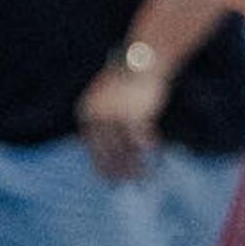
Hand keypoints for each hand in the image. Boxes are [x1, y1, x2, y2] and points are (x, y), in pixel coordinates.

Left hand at [78, 54, 168, 181]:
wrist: (142, 59)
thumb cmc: (126, 78)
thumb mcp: (105, 98)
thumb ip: (102, 120)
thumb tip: (99, 143)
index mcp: (87, 112)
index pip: (92, 148)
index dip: (100, 166)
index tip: (107, 182)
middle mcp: (98, 117)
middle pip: (109, 152)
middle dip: (119, 171)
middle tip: (126, 186)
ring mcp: (116, 117)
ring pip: (126, 150)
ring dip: (136, 167)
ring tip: (144, 178)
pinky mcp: (136, 116)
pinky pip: (143, 141)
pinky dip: (151, 150)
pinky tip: (157, 157)